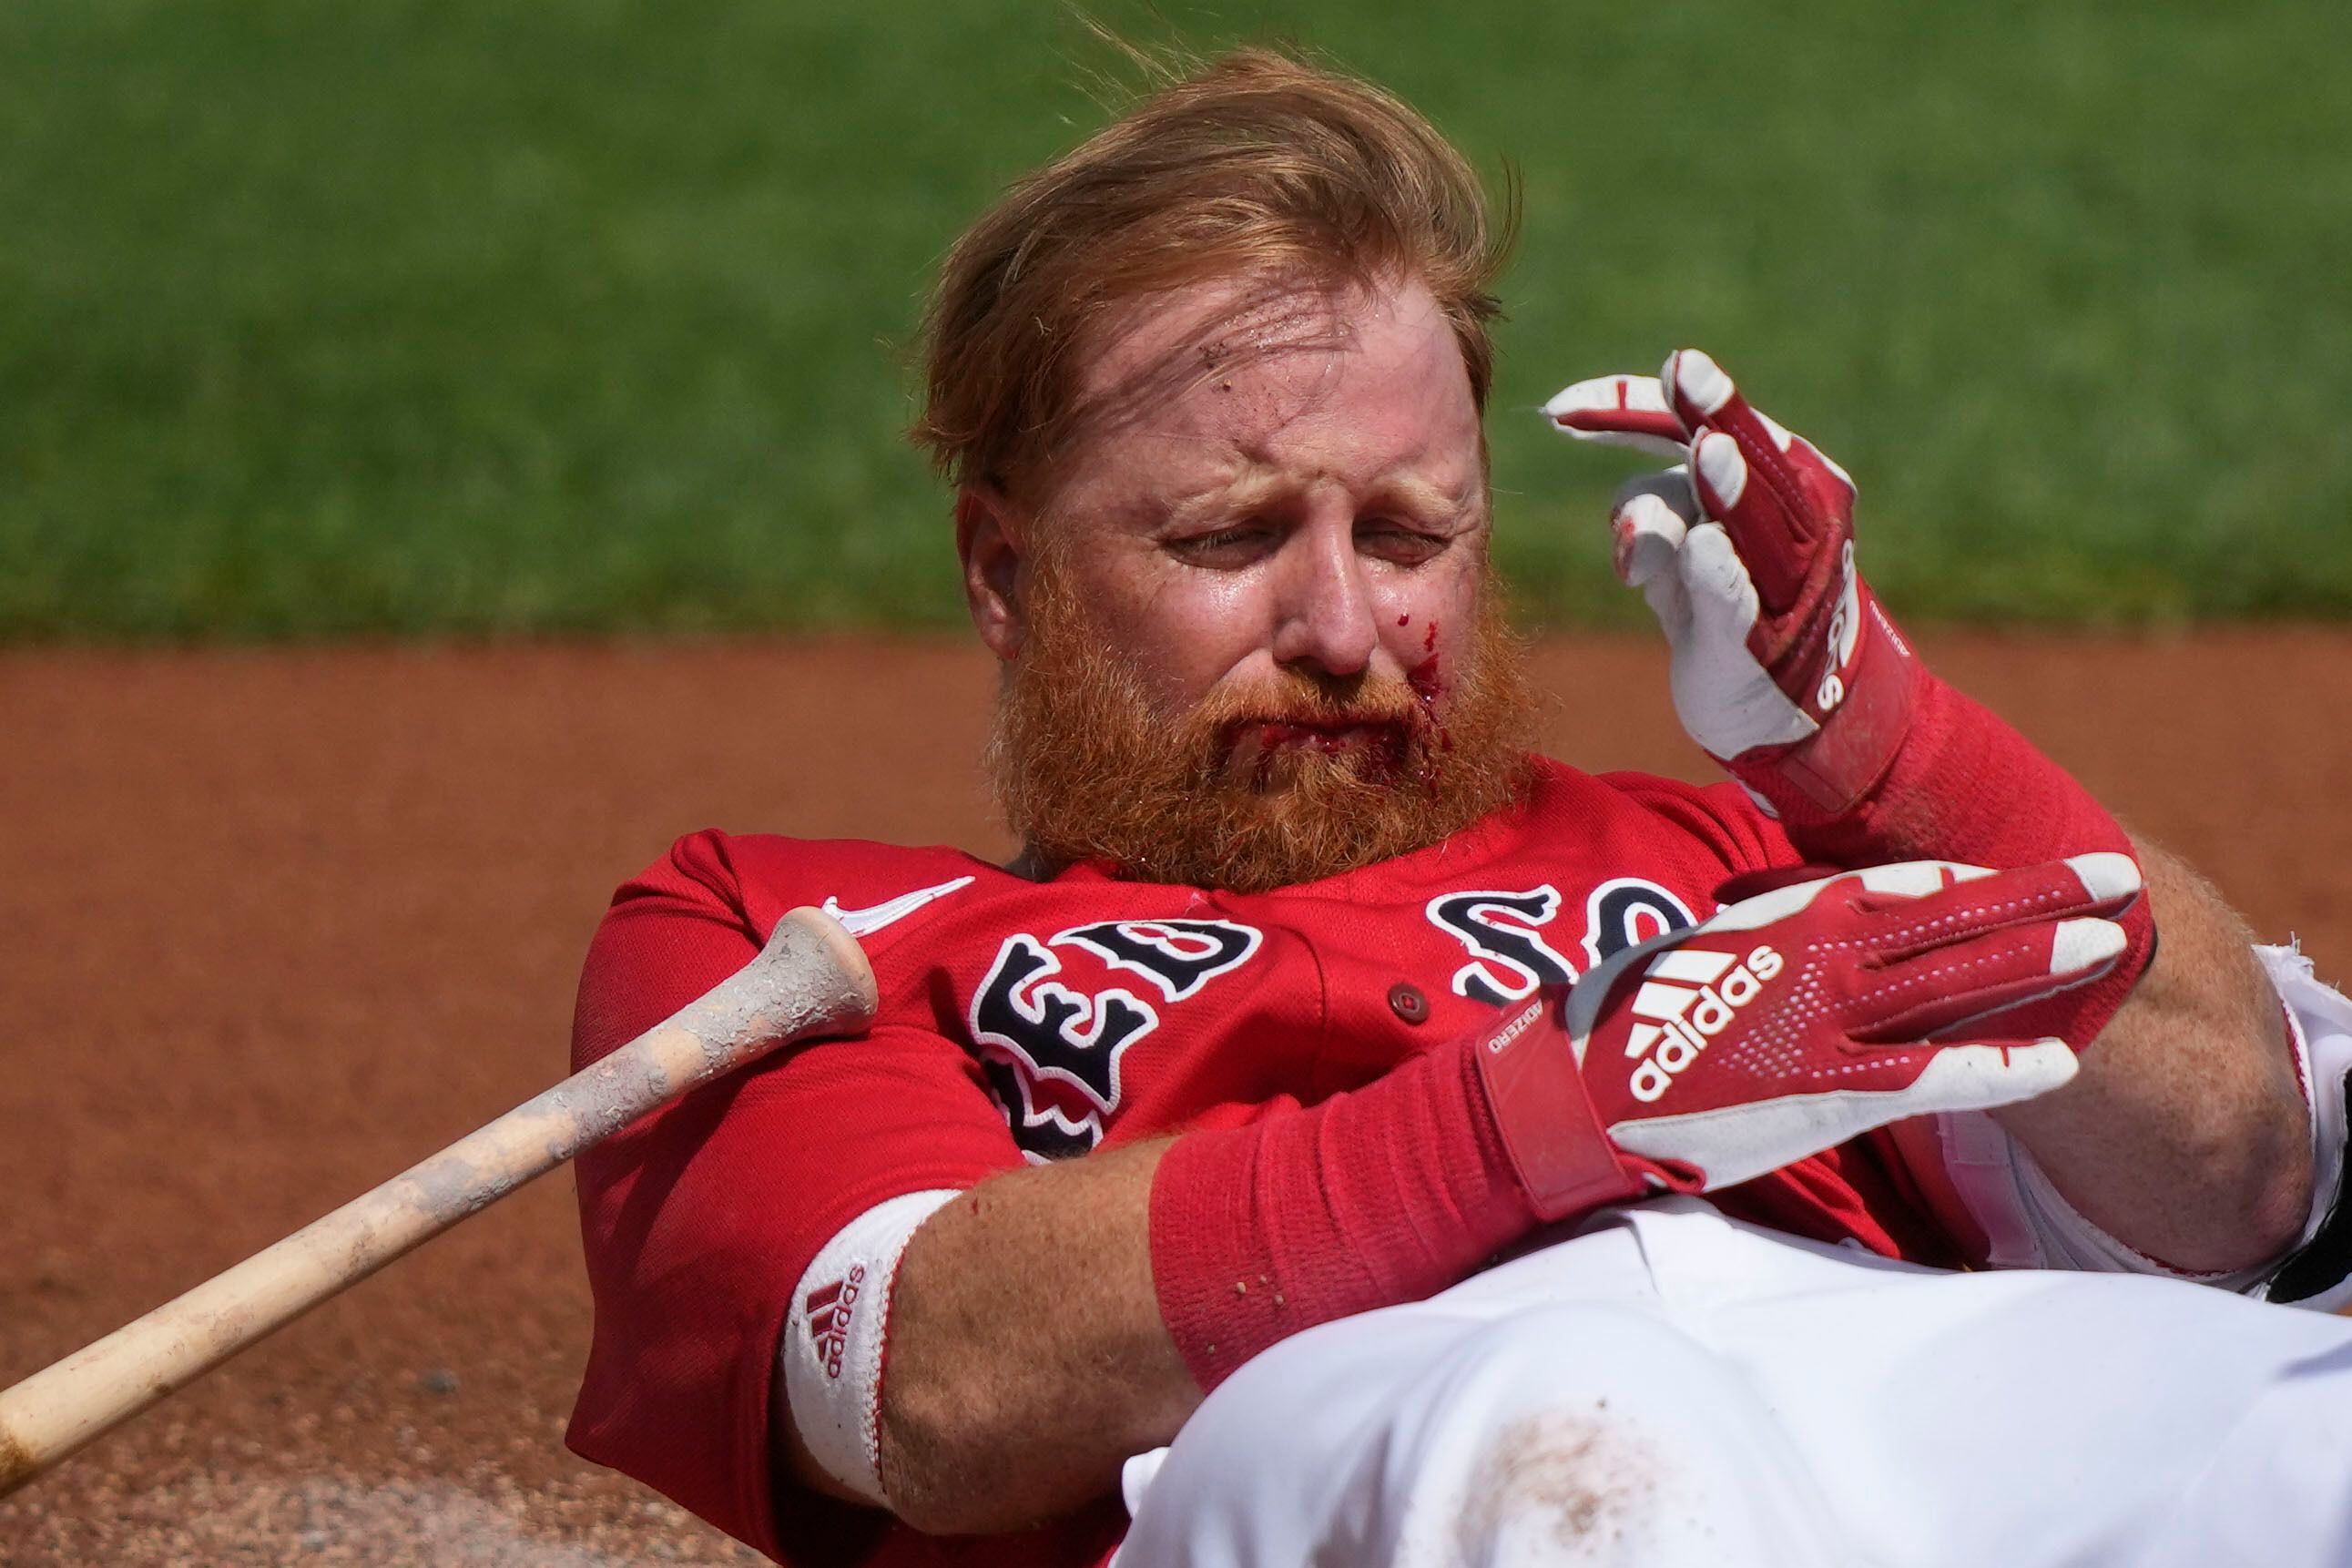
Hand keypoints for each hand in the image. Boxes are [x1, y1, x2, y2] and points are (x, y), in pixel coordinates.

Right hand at [1476, 853, 2143, 1210]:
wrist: (1579, 1081)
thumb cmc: (1629, 1023)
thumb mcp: (1702, 957)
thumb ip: (1761, 941)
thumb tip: (1782, 927)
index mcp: (1788, 917)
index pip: (1901, 885)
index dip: (1975, 877)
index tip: (2031, 871)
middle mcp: (1820, 953)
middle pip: (1953, 915)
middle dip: (2039, 892)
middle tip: (2117, 874)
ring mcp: (1827, 1017)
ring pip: (1956, 978)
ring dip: (2038, 960)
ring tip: (2113, 946)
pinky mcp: (1827, 1086)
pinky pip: (1932, 1072)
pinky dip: (1998, 1067)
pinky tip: (2059, 1064)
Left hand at [1544, 351, 1919, 815]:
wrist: (1786, 708)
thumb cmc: (1727, 604)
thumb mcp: (1681, 550)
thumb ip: (1650, 512)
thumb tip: (1621, 519)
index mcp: (1771, 476)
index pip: (1698, 424)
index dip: (1634, 405)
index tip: (1562, 407)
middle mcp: (1795, 512)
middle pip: (1741, 452)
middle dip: (1712, 411)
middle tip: (1685, 370)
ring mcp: (1789, 574)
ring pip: (1749, 519)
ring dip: (1726, 488)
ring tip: (1709, 453)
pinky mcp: (1765, 636)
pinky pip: (1739, 598)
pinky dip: (1722, 572)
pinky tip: (1706, 547)